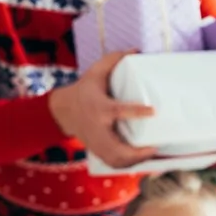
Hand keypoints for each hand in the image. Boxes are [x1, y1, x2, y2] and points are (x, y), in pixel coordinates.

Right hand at [48, 50, 157, 169]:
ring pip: (115, 159)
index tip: (153, 112)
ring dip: (133, 161)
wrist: (61, 110)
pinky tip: (138, 162)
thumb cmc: (82, 90)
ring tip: (150, 154)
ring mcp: (96, 141)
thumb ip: (113, 60)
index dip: (137, 112)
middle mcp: (98, 128)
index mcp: (100, 108)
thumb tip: (135, 50)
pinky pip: (112, 162)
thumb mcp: (95, 72)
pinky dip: (125, 165)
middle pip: (117, 147)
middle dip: (136, 152)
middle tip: (154, 147)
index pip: (119, 111)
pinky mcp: (96, 149)